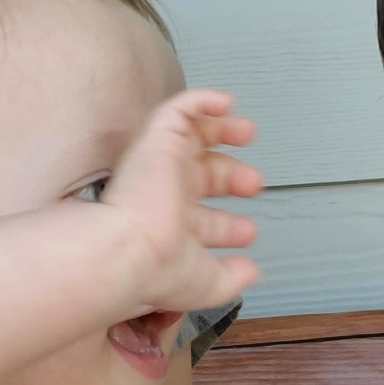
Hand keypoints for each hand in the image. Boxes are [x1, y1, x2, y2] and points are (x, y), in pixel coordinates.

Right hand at [102, 91, 261, 318]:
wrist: (130, 248)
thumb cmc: (160, 268)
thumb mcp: (207, 284)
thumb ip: (232, 279)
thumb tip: (250, 272)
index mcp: (172, 227)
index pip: (202, 220)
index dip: (228, 227)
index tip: (248, 234)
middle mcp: (164, 194)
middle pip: (201, 175)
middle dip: (231, 178)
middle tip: (253, 184)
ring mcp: (160, 164)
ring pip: (189, 135)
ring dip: (220, 129)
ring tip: (246, 131)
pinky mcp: (156, 140)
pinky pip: (177, 108)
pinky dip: (201, 100)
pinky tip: (226, 102)